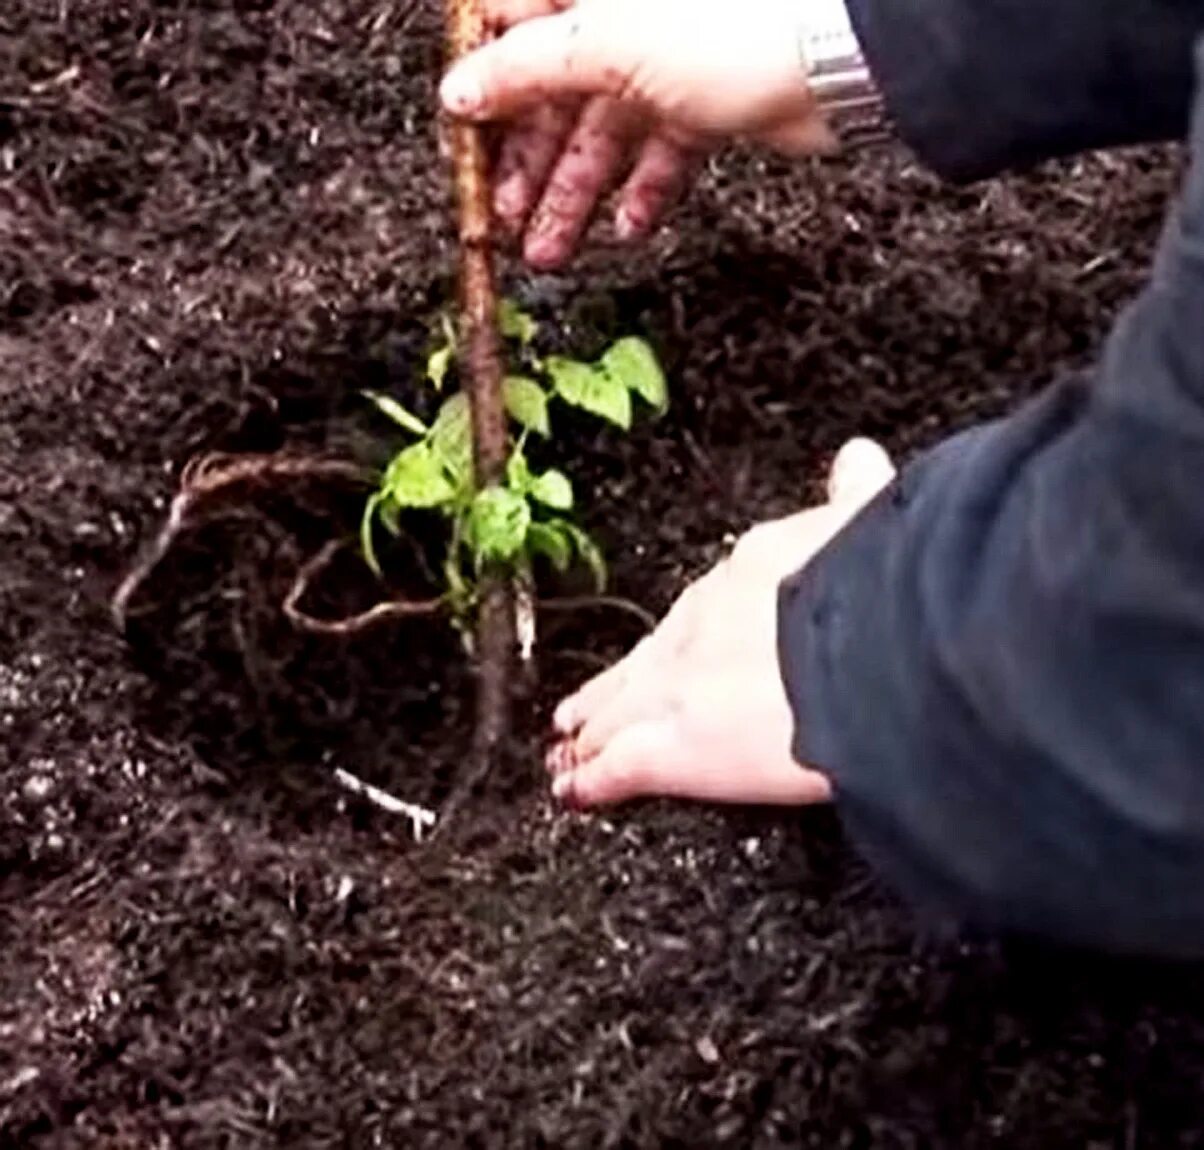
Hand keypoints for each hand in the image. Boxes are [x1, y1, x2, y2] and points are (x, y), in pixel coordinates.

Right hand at [440, 0, 836, 267]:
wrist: (836, 59)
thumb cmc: (732, 22)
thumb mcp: (602, 42)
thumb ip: (523, 67)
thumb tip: (460, 90)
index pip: (507, 27)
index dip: (482, 88)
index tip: (465, 142)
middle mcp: (623, 15)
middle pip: (551, 93)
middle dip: (528, 164)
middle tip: (505, 219)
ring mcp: (664, 61)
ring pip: (602, 134)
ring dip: (575, 196)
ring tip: (552, 251)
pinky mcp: (703, 103)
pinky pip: (658, 154)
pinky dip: (642, 193)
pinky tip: (629, 225)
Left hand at [546, 438, 895, 808]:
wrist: (877, 649)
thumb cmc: (883, 591)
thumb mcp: (873, 526)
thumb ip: (858, 499)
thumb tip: (859, 458)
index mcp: (750, 572)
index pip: (702, 608)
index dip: (679, 634)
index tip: (666, 646)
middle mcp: (702, 626)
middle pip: (647, 660)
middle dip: (614, 685)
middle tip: (582, 707)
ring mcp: (678, 686)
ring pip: (621, 709)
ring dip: (595, 728)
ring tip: (568, 745)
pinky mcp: (674, 748)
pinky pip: (621, 766)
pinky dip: (593, 781)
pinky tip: (573, 791)